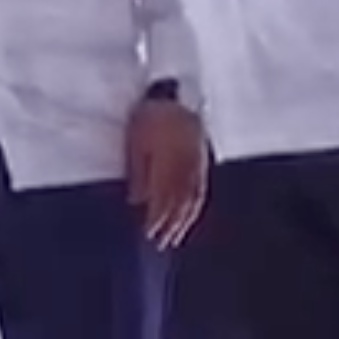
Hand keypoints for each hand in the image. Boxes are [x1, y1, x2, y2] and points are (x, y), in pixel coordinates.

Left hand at [126, 97, 208, 249]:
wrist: (173, 94)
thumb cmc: (148, 117)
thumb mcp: (135, 142)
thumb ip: (138, 172)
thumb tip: (136, 201)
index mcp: (168, 159)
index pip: (164, 197)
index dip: (158, 218)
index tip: (149, 235)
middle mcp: (186, 164)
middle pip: (180, 201)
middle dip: (170, 225)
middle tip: (161, 244)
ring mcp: (197, 163)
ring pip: (193, 198)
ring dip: (184, 220)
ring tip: (175, 237)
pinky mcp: (203, 160)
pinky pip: (201, 188)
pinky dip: (196, 206)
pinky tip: (190, 215)